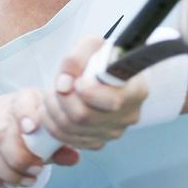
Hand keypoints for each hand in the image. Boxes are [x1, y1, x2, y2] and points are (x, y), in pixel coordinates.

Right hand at [0, 88, 79, 187]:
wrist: (8, 132)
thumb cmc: (34, 132)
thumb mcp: (49, 136)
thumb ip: (59, 147)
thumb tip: (73, 157)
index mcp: (23, 98)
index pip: (22, 102)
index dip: (25, 114)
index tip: (31, 129)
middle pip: (2, 133)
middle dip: (19, 159)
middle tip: (35, 173)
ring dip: (8, 172)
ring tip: (24, 181)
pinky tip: (7, 183)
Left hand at [40, 36, 147, 150]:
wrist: (101, 72)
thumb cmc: (101, 58)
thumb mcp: (92, 46)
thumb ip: (76, 59)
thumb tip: (63, 85)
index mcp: (136, 90)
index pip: (113, 101)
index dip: (88, 92)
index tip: (77, 80)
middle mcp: (128, 115)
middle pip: (85, 117)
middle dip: (61, 99)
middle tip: (56, 84)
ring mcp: (113, 131)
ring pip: (72, 129)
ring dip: (53, 110)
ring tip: (51, 93)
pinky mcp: (98, 141)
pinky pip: (69, 140)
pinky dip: (53, 124)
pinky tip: (52, 108)